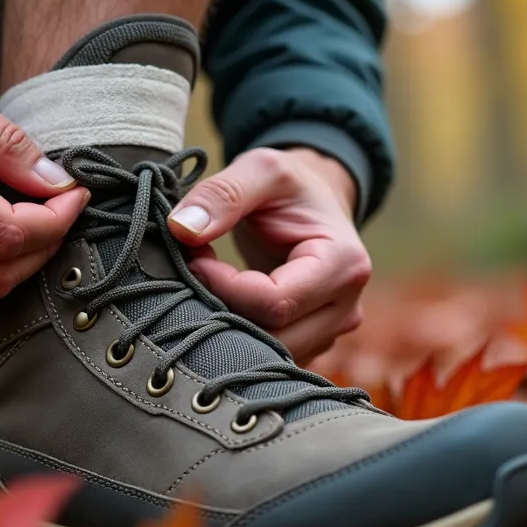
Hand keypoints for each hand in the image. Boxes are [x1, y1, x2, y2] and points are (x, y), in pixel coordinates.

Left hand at [167, 147, 370, 362]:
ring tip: (209, 284)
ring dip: (225, 326)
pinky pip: (265, 357)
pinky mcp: (309, 343)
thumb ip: (221, 194)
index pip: (274, 303)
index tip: (196, 258)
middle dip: (222, 310)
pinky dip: (235, 335)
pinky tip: (221, 303)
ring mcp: (329, 332)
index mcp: (344, 265)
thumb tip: (181, 230)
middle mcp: (345, 309)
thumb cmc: (290, 186)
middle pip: (271, 338)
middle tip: (195, 274)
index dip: (224, 286)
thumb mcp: (260, 169)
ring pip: (265, 355)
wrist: (313, 204)